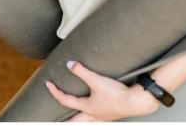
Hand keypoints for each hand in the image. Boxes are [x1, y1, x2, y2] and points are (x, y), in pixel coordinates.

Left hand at [46, 61, 160, 121]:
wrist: (136, 102)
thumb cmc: (118, 94)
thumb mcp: (96, 80)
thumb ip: (81, 71)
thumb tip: (69, 64)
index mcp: (87, 107)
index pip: (66, 100)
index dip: (55, 92)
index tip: (48, 84)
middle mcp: (93, 115)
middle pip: (74, 122)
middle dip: (65, 122)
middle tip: (56, 121)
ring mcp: (102, 117)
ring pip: (86, 123)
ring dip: (77, 121)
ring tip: (72, 120)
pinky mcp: (111, 115)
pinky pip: (96, 120)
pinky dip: (90, 119)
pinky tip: (93, 115)